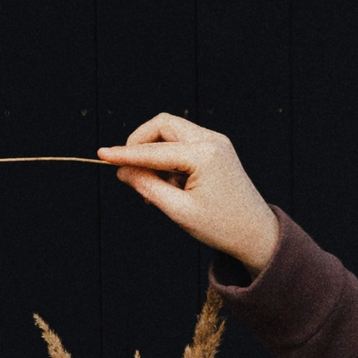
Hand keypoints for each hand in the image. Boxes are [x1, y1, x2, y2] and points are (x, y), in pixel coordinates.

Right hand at [97, 115, 280, 273]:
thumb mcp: (178, 211)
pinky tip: (169, 184)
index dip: (125, 154)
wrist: (256, 233)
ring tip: (155, 188)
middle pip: (162, 125)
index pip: (154, 150)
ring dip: (155, 152)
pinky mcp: (216, 148)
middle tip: (129, 171)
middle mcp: (212, 140)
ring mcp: (216, 142)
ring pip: (171, 131)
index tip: (101, 154)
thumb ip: (147, 187)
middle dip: (140, 143)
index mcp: (204, 156)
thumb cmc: (221, 226)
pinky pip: (183, 142)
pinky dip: (168, 157)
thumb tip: (123, 170)